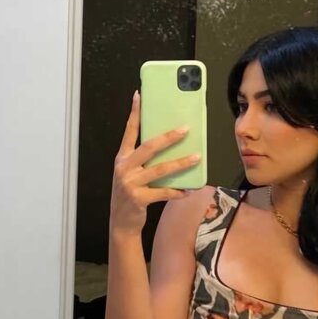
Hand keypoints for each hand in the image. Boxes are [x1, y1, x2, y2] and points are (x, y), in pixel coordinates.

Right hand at [109, 90, 200, 235]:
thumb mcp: (132, 173)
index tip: (139, 95)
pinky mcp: (138, 199)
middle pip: (149, 147)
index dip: (134, 113)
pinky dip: (177, 191)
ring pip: (160, 169)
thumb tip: (170, 146)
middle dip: (169, 137)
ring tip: (197, 157)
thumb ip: (145, 160)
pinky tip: (189, 189)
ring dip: (181, 163)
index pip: (129, 131)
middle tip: (186, 129)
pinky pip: (163, 192)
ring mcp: (130, 183)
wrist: (121, 222)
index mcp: (122, 157)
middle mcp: (124, 167)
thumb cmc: (131, 194)